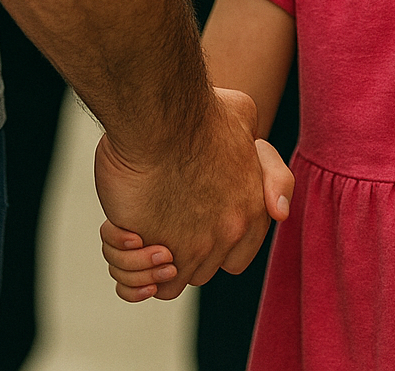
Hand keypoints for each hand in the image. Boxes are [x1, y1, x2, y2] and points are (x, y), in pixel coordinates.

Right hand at [93, 86, 294, 298]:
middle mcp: (230, 232)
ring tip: (139, 228)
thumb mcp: (245, 116)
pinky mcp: (155, 250)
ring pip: (169, 280)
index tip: (193, 222)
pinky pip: (137, 282)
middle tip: (161, 218)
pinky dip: (127, 266)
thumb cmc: (196, 112)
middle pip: (202, 270)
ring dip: (149, 261)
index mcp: (253, 208)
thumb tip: (267, 188)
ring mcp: (194, 246)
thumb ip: (260, 155)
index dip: (212, 244)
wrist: (161, 115)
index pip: (236, 258)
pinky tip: (127, 233)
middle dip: (181, 251)